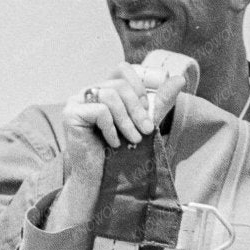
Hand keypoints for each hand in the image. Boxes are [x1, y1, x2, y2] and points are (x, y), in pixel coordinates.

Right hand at [52, 52, 202, 226]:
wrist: (100, 179)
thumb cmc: (120, 152)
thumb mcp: (143, 123)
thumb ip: (159, 102)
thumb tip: (179, 79)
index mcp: (104, 90)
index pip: (122, 69)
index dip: (138, 87)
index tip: (146, 111)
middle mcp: (88, 92)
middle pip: (119, 85)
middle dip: (137, 109)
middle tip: (147, 130)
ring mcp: (76, 101)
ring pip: (109, 96)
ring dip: (127, 121)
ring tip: (133, 139)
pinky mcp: (70, 114)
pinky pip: (99, 111)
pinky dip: (111, 129)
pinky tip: (114, 143)